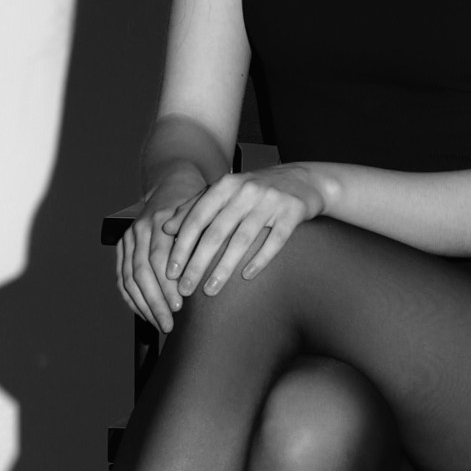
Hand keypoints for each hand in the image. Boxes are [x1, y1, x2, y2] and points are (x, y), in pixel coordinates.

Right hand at [116, 169, 206, 333]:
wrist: (174, 185)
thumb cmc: (198, 205)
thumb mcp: (206, 214)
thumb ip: (207, 234)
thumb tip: (217, 265)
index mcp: (160, 220)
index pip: (159, 258)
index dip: (167, 285)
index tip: (180, 306)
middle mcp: (140, 228)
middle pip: (142, 271)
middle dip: (155, 301)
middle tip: (169, 324)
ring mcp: (128, 238)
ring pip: (129, 278)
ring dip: (144, 305)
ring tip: (160, 324)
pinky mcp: (122, 248)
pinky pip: (122, 278)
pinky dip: (132, 300)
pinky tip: (145, 315)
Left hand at [163, 165, 325, 301]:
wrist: (305, 179)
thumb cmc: (257, 190)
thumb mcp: (225, 192)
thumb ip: (195, 207)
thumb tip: (165, 228)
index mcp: (226, 185)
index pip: (197, 218)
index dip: (182, 246)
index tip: (169, 272)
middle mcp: (246, 190)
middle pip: (216, 233)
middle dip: (197, 263)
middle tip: (184, 289)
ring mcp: (271, 201)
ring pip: (243, 240)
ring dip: (224, 268)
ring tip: (210, 290)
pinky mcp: (292, 213)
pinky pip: (275, 241)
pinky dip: (260, 260)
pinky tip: (247, 277)